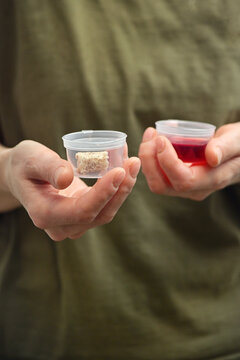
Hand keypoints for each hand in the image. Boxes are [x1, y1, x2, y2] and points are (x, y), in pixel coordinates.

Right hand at [4, 140, 139, 239]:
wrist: (21, 175)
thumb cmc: (23, 165)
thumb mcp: (30, 158)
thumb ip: (47, 167)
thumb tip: (67, 178)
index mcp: (45, 214)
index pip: (82, 211)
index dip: (103, 193)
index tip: (119, 170)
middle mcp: (60, 226)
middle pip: (99, 215)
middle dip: (120, 190)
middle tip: (133, 163)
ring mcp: (73, 223)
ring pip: (105, 213)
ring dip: (123, 190)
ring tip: (133, 164)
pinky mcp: (83, 214)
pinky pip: (105, 206)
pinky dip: (118, 189)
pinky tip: (126, 169)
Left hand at [138, 123, 239, 200]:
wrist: (239, 153)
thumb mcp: (238, 141)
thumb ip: (226, 147)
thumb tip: (212, 156)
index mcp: (213, 181)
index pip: (183, 180)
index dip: (167, 161)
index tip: (161, 138)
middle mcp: (196, 190)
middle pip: (162, 186)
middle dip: (150, 161)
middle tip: (151, 133)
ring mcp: (185, 188)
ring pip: (156, 182)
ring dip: (147, 159)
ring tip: (151, 133)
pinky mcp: (177, 181)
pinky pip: (157, 175)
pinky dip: (150, 159)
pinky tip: (152, 139)